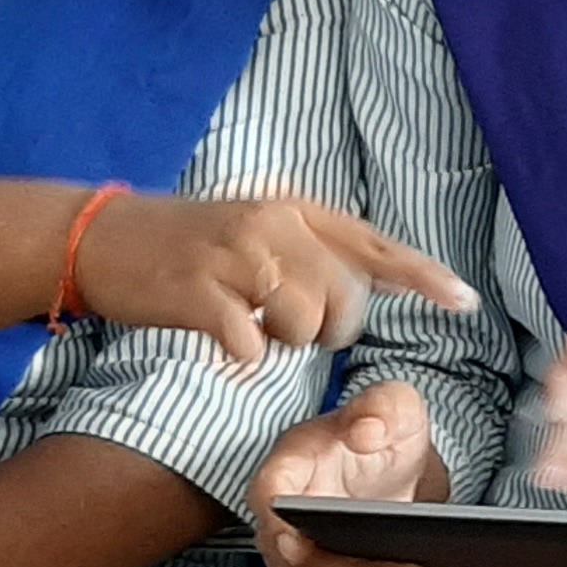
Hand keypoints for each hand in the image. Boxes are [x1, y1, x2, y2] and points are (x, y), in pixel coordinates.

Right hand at [73, 190, 476, 370]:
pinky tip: (225, 345)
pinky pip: (249, 344)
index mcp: (295, 209)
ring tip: (251, 326)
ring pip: (303, 324)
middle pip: (345, 298)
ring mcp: (235, 255)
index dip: (422, 275)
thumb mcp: (259, 228)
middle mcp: (274, 224)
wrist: (102, 238)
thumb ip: (314, 250)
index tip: (464, 300)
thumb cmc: (189, 245)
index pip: (375, 244)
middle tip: (285, 326)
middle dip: (328, 329)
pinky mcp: (198, 290)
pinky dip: (243, 357)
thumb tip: (372, 278)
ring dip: (283, 342)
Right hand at [247, 381, 452, 566]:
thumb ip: (381, 407)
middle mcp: (281, 522)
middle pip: (298, 566)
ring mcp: (297, 561)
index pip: (268, 498)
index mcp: (288, 469)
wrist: (393, 466)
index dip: (273, 524)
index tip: (293, 542)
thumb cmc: (383, 431)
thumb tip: (366, 431)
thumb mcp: (393, 403)